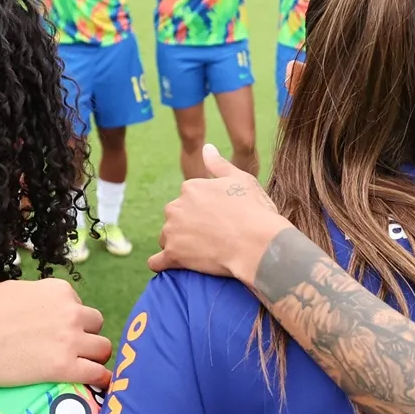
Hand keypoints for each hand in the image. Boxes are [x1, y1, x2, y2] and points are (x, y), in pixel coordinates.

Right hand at [0, 279, 111, 388]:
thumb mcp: (15, 291)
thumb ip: (40, 298)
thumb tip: (48, 305)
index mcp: (58, 290)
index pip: (79, 306)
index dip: (70, 322)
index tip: (55, 334)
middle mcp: (70, 311)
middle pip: (96, 325)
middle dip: (85, 337)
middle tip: (68, 351)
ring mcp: (69, 339)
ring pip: (103, 349)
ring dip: (93, 358)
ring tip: (80, 368)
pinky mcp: (64, 367)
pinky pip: (98, 373)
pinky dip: (100, 379)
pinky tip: (97, 385)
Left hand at [149, 144, 287, 283]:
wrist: (258, 244)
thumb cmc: (254, 211)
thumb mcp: (241, 179)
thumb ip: (219, 164)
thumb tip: (206, 147)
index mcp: (191, 188)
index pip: (188, 200)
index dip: (203, 211)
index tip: (218, 220)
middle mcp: (176, 207)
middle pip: (175, 218)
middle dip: (187, 226)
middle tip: (212, 237)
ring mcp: (172, 232)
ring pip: (167, 238)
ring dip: (178, 245)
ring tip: (202, 253)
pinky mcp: (173, 255)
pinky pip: (156, 262)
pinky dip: (162, 264)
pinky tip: (171, 266)